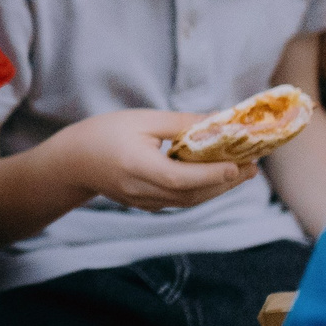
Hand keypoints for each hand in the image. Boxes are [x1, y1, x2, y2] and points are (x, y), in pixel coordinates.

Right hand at [51, 109, 257, 211]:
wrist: (73, 162)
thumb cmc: (106, 133)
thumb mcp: (142, 120)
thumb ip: (181, 123)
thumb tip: (219, 121)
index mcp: (136, 167)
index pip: (179, 177)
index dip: (210, 174)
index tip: (237, 165)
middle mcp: (141, 191)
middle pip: (190, 194)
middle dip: (225, 182)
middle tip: (252, 167)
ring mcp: (143, 202)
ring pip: (188, 201)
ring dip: (218, 188)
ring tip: (243, 172)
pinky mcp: (146, 205)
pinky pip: (180, 201)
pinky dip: (202, 191)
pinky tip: (218, 177)